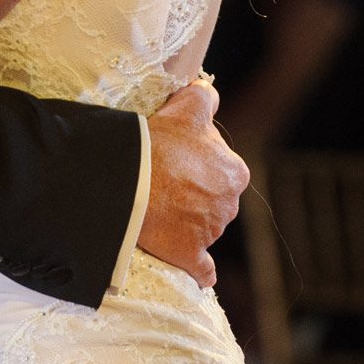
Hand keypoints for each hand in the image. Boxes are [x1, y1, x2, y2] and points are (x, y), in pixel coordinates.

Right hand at [138, 80, 248, 286]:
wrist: (128, 181)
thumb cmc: (159, 142)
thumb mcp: (187, 108)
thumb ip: (205, 99)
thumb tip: (209, 93)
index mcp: (235, 170)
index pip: (221, 167)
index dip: (198, 163)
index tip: (176, 160)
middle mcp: (230, 203)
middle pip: (214, 198)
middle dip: (196, 194)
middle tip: (164, 185)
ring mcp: (211, 232)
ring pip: (205, 227)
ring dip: (189, 223)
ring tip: (159, 212)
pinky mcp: (192, 255)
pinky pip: (203, 269)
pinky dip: (200, 270)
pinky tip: (196, 271)